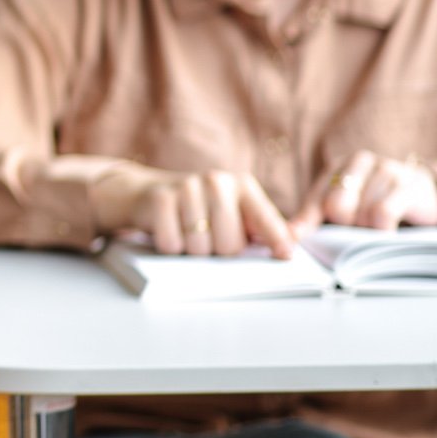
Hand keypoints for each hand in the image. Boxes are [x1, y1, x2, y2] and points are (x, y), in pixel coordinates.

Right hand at [91, 165, 296, 258]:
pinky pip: (172, 244)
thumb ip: (261, 228)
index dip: (276, 240)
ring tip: (185, 233)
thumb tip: (292, 244)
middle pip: (230, 245)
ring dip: (190, 251)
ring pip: (200, 247)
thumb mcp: (231, 213)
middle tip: (208, 238)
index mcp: (242, 186)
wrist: (144, 193)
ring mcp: (187, 187)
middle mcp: (217, 182)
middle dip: (217, 252)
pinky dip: (168, 247)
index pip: (265, 220)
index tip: (284, 256)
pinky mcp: (160, 198)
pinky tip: (167, 230)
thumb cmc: (196, 210)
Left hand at [289, 151, 436, 233]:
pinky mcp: (406, 183)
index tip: (294, 244)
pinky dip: (382, 232)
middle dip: (344, 229)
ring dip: (368, 232)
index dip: (306, 224)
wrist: (424, 194)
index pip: (314, 199)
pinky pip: (383, 213)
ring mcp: (384, 168)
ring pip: (362, 213)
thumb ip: (316, 219)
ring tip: (375, 233)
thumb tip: (290, 237)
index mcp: (336, 167)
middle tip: (356, 236)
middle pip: (336, 206)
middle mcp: (358, 162)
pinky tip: (386, 237)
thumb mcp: (346, 208)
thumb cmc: (376, 204)